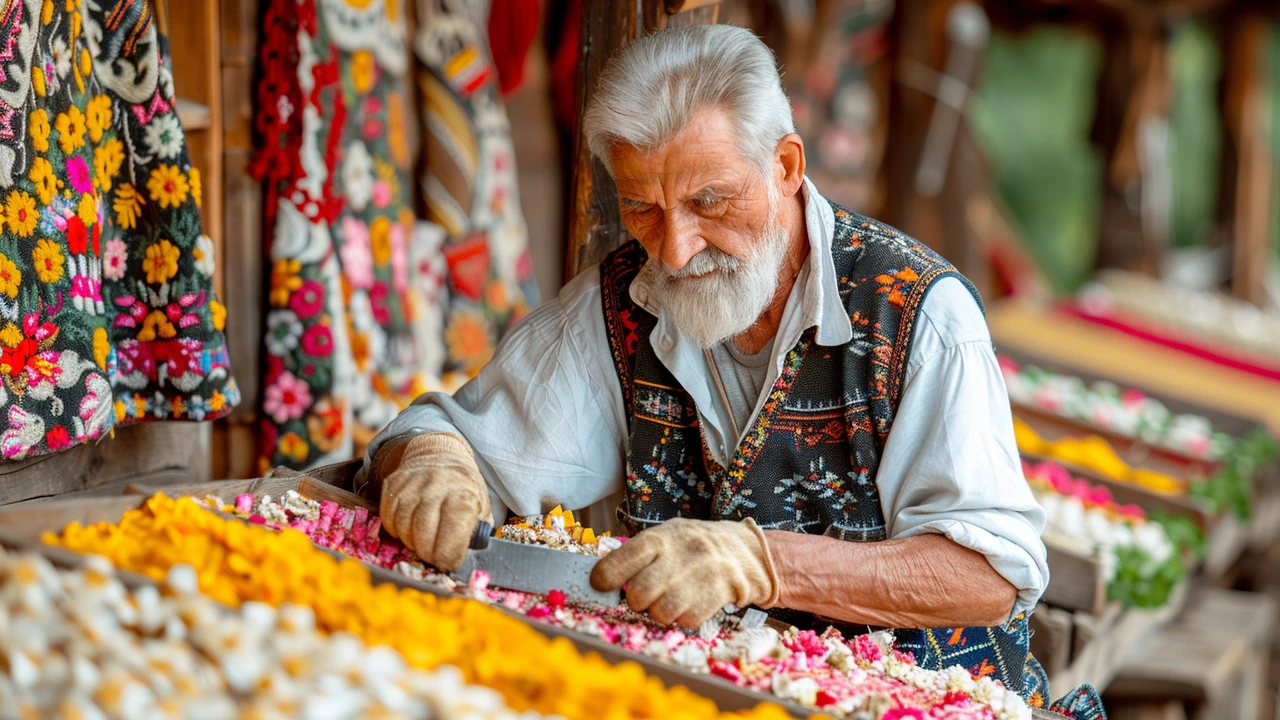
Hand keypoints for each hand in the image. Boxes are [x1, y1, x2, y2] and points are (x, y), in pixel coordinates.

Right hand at [372, 433, 491, 571]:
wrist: (439, 456)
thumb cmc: (463, 488)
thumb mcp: (480, 506)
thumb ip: (477, 531)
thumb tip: (470, 557)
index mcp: (462, 496)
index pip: (452, 536)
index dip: (450, 557)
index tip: (450, 563)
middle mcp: (435, 488)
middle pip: (424, 536)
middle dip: (429, 555)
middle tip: (435, 558)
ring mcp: (411, 486)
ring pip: (403, 529)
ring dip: (412, 543)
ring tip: (423, 541)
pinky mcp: (392, 485)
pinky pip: (388, 519)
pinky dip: (397, 530)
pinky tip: (409, 528)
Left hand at [590, 517, 779, 626]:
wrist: (746, 549)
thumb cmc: (694, 547)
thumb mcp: (666, 539)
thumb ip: (637, 556)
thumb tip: (600, 581)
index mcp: (661, 538)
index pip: (623, 558)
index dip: (605, 576)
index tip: (599, 585)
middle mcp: (681, 552)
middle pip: (640, 592)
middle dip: (637, 602)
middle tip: (644, 598)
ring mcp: (703, 572)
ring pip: (662, 611)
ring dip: (659, 614)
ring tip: (667, 603)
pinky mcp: (721, 591)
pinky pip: (688, 620)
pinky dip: (683, 619)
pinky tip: (688, 605)